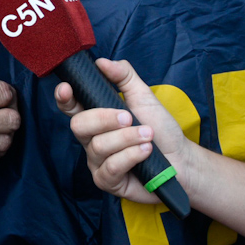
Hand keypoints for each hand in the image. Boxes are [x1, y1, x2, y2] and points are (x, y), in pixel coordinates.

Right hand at [56, 58, 177, 202]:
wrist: (181, 160)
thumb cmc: (160, 129)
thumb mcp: (144, 97)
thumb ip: (124, 76)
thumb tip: (102, 62)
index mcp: (96, 118)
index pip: (70, 107)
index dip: (64, 98)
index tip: (67, 88)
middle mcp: (91, 140)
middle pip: (78, 125)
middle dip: (104, 119)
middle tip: (129, 117)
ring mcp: (97, 162)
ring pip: (98, 146)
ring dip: (127, 138)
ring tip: (148, 136)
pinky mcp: (107, 181)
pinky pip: (110, 167)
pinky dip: (131, 156)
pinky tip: (146, 152)